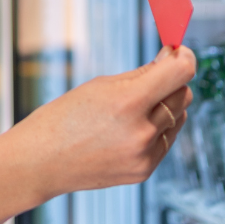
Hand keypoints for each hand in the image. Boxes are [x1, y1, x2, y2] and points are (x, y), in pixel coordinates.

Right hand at [10, 45, 195, 198]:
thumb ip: (143, 73)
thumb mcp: (101, 86)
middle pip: (183, 94)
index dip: (184, 57)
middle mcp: (141, 132)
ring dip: (166, 106)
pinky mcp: (144, 171)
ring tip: (133, 108)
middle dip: (172, 81)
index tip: (178, 52)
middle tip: (152, 76)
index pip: (180, 73)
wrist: (40, 162)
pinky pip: (167, 140)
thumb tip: (175, 59)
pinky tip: (130, 128)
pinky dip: (157, 129)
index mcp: (127, 103)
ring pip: (180, 117)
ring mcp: (144, 156)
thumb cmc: (64, 118)